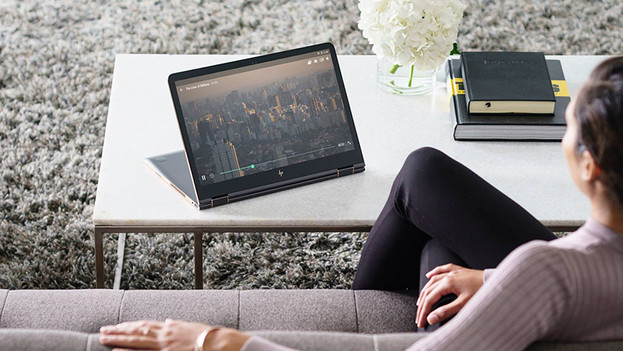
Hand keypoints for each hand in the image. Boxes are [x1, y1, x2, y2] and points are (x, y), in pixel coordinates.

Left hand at [99, 319, 249, 350]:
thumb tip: (169, 321)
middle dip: (119, 331)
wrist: (220, 343)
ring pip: (136, 340)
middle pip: (137, 331)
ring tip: (104, 338)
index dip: (131, 326)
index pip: (146, 325)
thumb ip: (178, 325)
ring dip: (119, 339)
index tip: (119, 326)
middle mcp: (165, 334)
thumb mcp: (192, 327)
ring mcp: (164, 345)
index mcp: (171, 327)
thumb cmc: (210, 337)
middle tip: (103, 330)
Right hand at [415, 263, 483, 327]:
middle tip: (419, 315)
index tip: (421, 320)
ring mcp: (453, 272)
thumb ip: (446, 311)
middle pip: (428, 290)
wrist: (497, 282)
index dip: (423, 311)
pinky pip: (442, 269)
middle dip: (422, 304)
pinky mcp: (459, 271)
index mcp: (447, 283)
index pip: (430, 299)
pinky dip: (434, 272)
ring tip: (420, 301)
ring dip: (425, 291)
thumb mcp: (464, 305)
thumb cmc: (483, 291)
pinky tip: (429, 275)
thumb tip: (432, 317)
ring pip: (432, 280)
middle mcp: (448, 276)